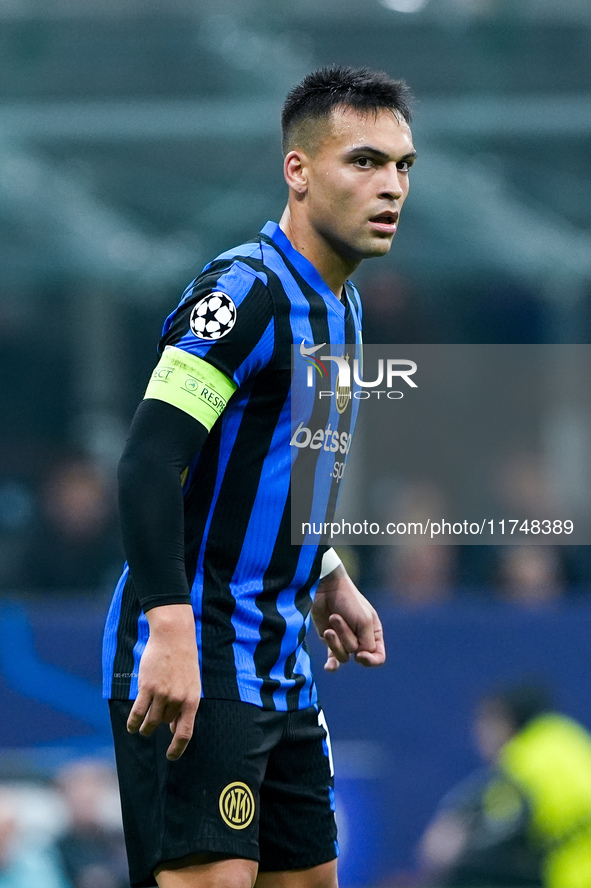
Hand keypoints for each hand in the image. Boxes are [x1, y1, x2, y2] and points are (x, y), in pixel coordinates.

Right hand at [126, 604, 200, 760]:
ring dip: (144, 728)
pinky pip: (137, 712)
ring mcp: (162, 694)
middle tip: (153, 725)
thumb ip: (184, 705)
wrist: (174, 636)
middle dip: (159, 726)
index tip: (171, 757)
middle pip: (164, 724)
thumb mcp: (191, 683)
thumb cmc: (184, 659)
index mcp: (192, 700)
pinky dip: (133, 722)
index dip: (177, 749)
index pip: (185, 733)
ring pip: (150, 722)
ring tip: (141, 729)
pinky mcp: (147, 687)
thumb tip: (173, 727)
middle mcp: (178, 700)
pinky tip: (131, 727)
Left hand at [311, 564, 384, 671]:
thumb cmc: (348, 601)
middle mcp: (361, 639)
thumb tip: (360, 657)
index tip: (360, 654)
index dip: (370, 660)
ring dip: (335, 640)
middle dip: (346, 636)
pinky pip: (333, 659)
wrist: (325, 588)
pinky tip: (328, 667)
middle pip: (357, 654)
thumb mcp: (364, 620)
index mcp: (374, 633)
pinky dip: (332, 665)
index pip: (378, 656)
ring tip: (330, 619)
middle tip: (336, 616)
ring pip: (343, 656)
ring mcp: (345, 641)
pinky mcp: (330, 641)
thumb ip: (367, 643)